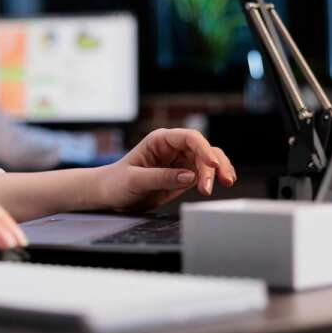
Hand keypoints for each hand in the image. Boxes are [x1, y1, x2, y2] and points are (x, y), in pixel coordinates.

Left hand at [96, 128, 236, 212]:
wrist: (109, 195)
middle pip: (203, 150)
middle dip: (213, 166)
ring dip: (218, 172)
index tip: (212, 165)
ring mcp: (180, 161)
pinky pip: (204, 173)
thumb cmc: (116, 183)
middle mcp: (173, 148)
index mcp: (159, 140)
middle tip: (210, 187)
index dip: (204, 149)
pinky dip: (215, 178)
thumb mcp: (134, 180)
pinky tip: (222, 184)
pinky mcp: (183, 175)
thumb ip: (161, 177)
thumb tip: (189, 176)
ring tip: (221, 186)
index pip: (189, 138)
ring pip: (208, 160)